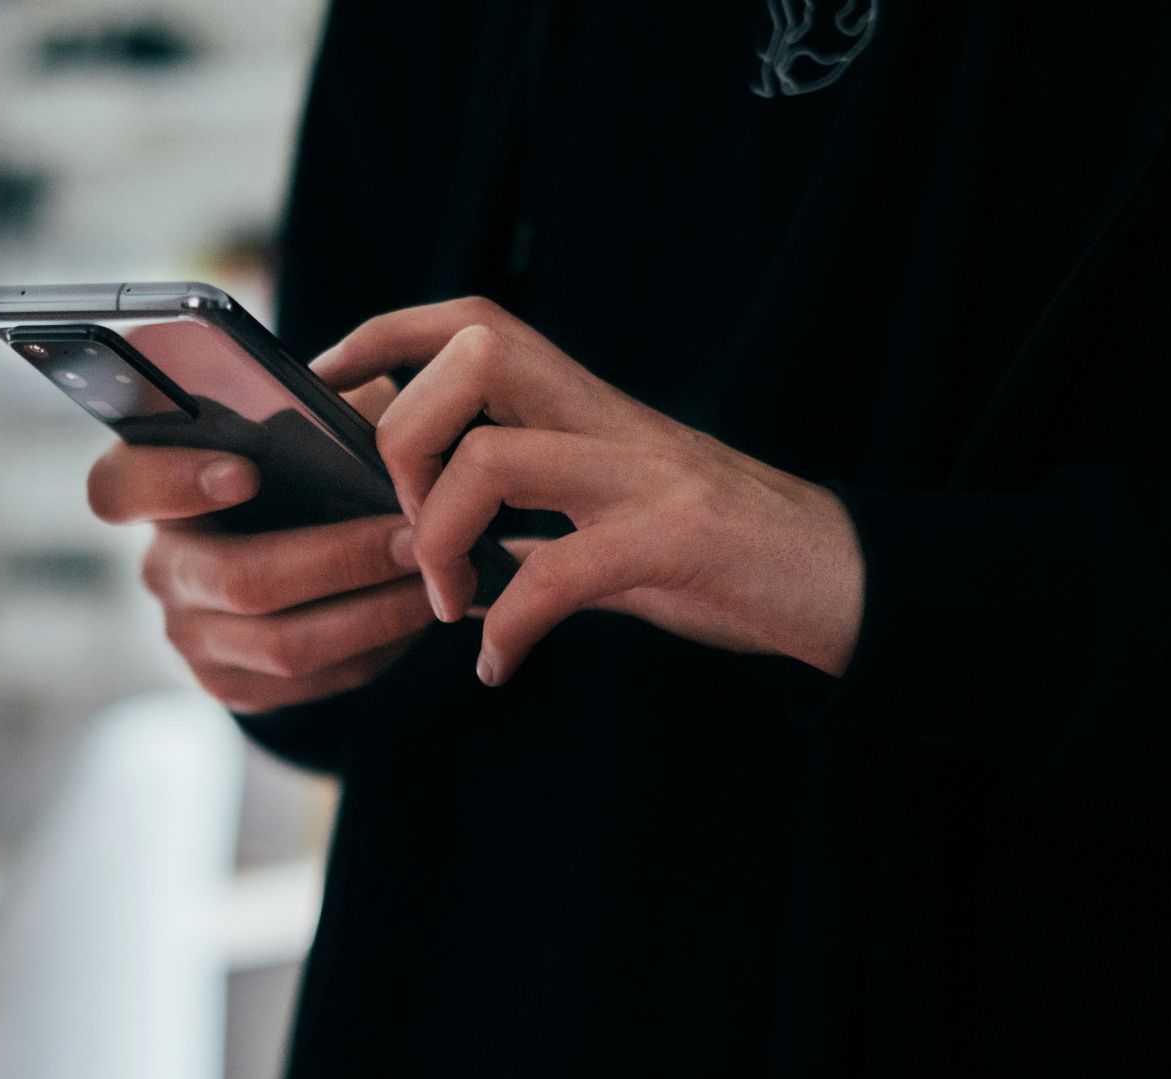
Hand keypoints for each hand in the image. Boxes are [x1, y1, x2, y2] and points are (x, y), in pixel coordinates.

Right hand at [86, 379, 435, 712]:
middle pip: (237, 579)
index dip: (174, 482)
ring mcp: (190, 635)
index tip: (246, 471)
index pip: (120, 487)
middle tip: (414, 537)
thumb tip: (370, 417)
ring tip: (434, 579)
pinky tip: (414, 615)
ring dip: (373, 613)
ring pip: (283, 644)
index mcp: (153, 487)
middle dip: (339, 559)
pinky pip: (310, 682)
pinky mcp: (230, 684)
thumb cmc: (299, 467)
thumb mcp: (301, 423)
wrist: (292, 550)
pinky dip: (374, 649)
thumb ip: (316, 411)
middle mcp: (161, 566)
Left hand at [314, 297, 863, 686]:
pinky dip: (511, 625)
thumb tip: (430, 536)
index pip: (470, 321)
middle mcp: (609, 419)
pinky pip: (560, 572)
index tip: (325, 386)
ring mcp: (645, 475)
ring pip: (495, 458)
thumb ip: (528, 514)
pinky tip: (499, 664)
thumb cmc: (717, 553)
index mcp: (585, 406)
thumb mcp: (608, 515)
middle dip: (403, 438)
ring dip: (442, 539)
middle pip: (472, 356)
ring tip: (449, 604)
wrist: (845, 583)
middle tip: (405, 528)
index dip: (383, 336)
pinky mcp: (677, 541)